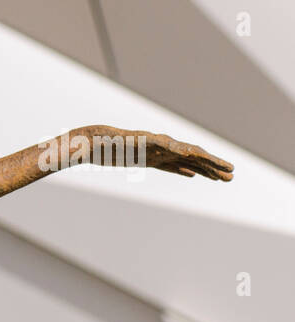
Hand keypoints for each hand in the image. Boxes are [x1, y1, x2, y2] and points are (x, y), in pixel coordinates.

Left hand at [73, 125, 233, 179]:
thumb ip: (148, 143)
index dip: (211, 161)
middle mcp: (161, 147)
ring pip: (185, 163)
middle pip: (194, 158)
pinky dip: (182, 170)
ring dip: (203, 171)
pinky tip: (192, 175)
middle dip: (213, 168)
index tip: (227, 169)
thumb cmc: (106, 141)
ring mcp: (155, 154)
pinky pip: (169, 167)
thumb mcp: (126, 142)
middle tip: (231, 177)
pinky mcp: (146, 160)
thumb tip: (172, 146)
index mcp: (161, 144)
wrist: (89, 142)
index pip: (193, 153)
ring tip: (219, 179)